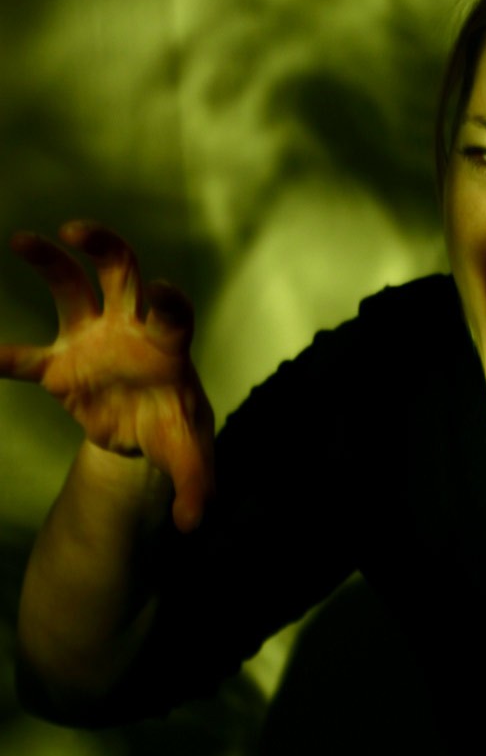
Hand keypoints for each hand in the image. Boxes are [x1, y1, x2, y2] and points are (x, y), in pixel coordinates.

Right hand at [0, 220, 213, 531]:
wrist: (148, 431)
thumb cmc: (176, 429)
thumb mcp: (191, 458)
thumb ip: (197, 487)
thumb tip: (194, 525)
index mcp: (168, 341)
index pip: (172, 311)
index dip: (168, 300)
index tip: (161, 290)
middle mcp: (129, 327)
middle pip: (120, 271)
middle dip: (104, 245)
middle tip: (77, 230)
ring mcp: (93, 338)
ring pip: (70, 288)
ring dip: (49, 261)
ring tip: (23, 240)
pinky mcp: (61, 365)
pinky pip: (28, 358)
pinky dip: (5, 358)